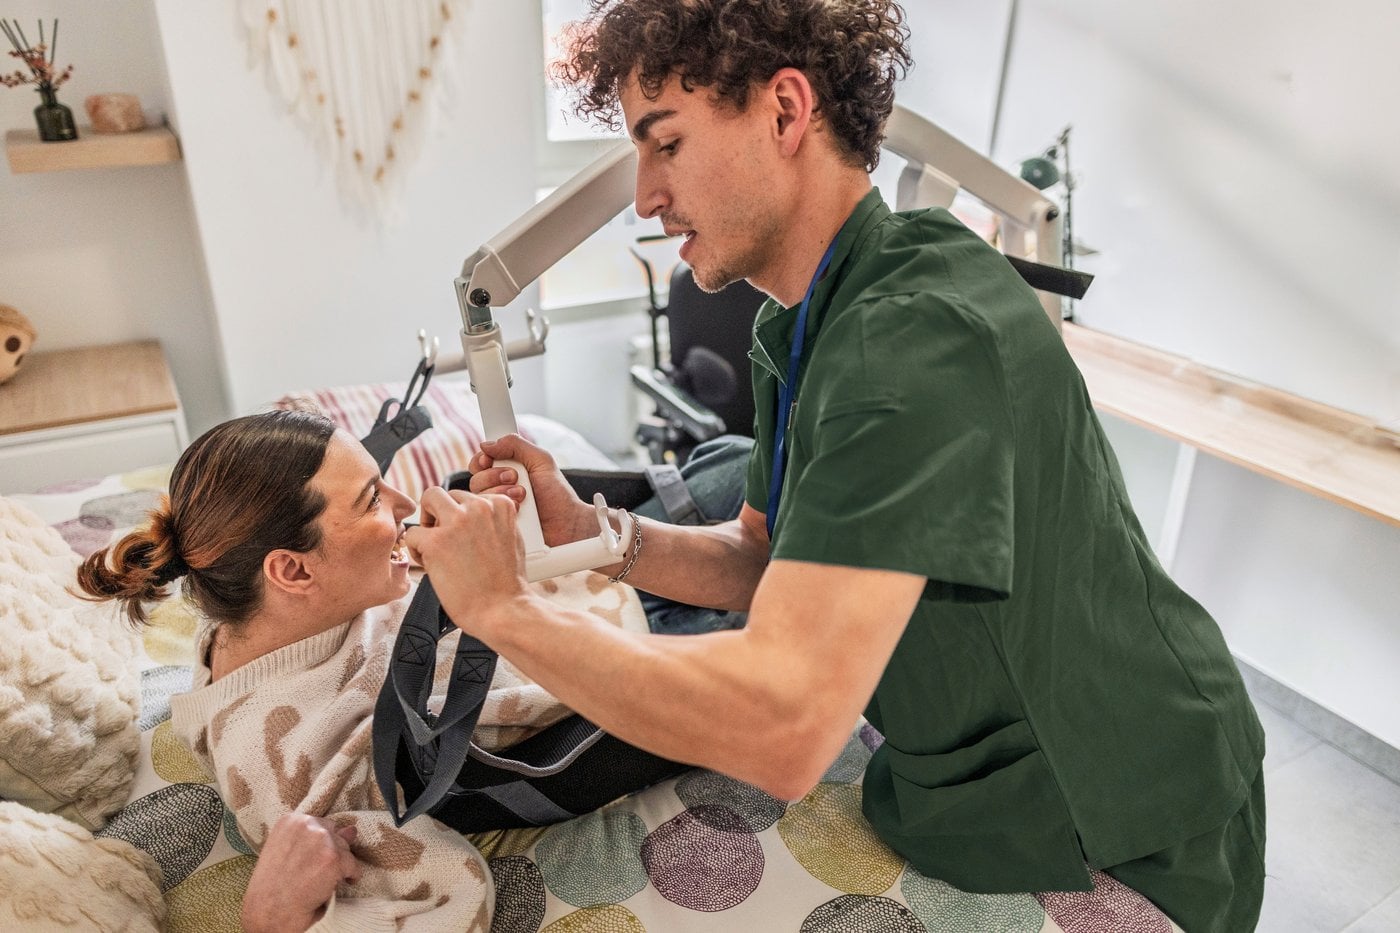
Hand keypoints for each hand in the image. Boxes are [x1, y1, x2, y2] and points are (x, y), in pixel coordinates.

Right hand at [243, 813, 359, 932]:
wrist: (268, 912)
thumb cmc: (272, 886)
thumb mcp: (288, 853)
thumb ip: (316, 838)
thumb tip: (351, 830)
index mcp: (290, 821)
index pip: (319, 824)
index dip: (319, 844)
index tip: (313, 857)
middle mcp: (306, 824)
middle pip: (333, 834)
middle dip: (330, 852)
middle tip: (316, 872)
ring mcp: (321, 840)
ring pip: (344, 849)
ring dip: (339, 865)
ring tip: (323, 880)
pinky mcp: (333, 859)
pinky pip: (353, 865)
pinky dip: (350, 876)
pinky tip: (338, 886)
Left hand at [404, 487, 530, 637]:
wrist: (503, 610)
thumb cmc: (506, 582)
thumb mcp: (511, 538)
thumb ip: (493, 519)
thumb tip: (472, 511)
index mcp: (500, 504)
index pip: (467, 495)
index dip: (461, 517)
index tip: (466, 539)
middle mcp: (479, 507)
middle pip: (446, 494)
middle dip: (441, 515)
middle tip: (445, 542)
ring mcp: (457, 522)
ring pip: (428, 500)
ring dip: (428, 523)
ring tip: (436, 549)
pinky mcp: (436, 541)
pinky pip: (413, 533)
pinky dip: (417, 549)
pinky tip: (431, 566)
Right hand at [467, 434, 593, 544]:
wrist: (568, 523)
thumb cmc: (557, 493)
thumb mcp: (541, 461)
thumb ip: (516, 445)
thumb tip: (487, 444)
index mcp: (506, 470)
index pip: (480, 463)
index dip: (481, 460)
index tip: (488, 460)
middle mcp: (499, 490)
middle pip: (476, 479)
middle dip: (494, 476)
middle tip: (514, 477)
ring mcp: (498, 509)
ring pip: (480, 497)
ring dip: (502, 493)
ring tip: (523, 495)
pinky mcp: (499, 524)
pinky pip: (487, 516)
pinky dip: (503, 509)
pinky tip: (520, 510)